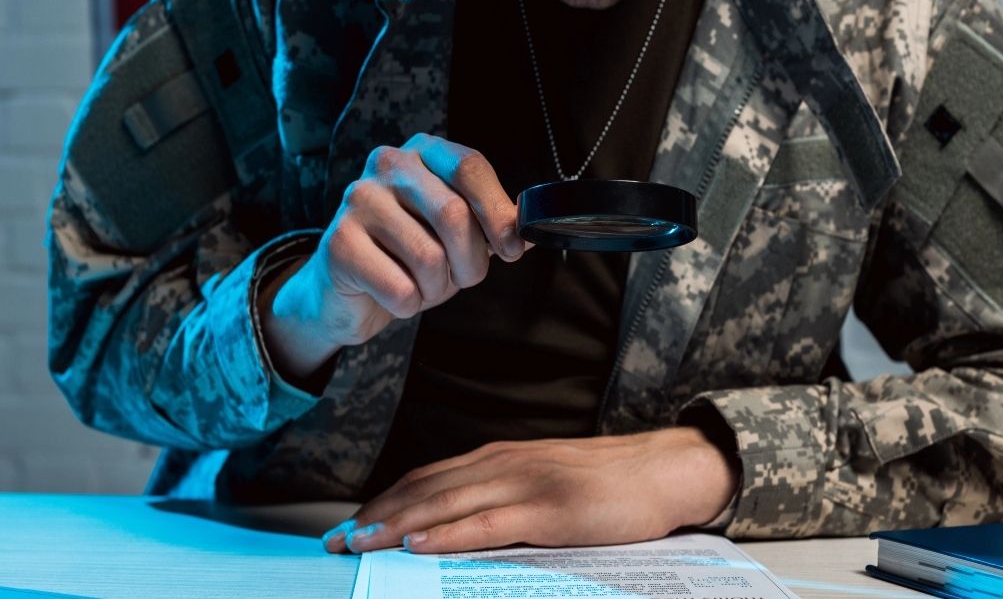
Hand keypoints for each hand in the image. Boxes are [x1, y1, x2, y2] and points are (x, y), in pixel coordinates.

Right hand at [262, 134, 529, 383]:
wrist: (347, 292)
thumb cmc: (409, 257)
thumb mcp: (458, 236)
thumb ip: (494, 226)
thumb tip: (533, 228)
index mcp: (423, 153)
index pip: (470, 167)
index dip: (498, 213)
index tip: (511, 249)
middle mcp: (387, 164)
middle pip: (453, 214)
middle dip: (470, 262)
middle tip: (463, 278)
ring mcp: (358, 200)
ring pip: (429, 257)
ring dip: (437, 287)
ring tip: (422, 284)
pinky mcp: (338, 243)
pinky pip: (400, 288)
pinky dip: (409, 304)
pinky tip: (394, 294)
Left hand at [321, 427, 738, 554]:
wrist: (666, 470)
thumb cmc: (608, 484)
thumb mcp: (545, 483)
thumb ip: (503, 497)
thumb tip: (455, 526)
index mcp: (501, 458)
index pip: (427, 478)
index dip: (384, 502)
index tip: (348, 527)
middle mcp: (505, 464)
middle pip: (425, 489)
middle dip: (376, 516)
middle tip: (336, 543)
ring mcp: (527, 484)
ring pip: (447, 503)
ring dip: (397, 524)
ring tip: (359, 544)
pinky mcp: (550, 510)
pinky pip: (488, 523)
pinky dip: (448, 533)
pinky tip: (419, 543)